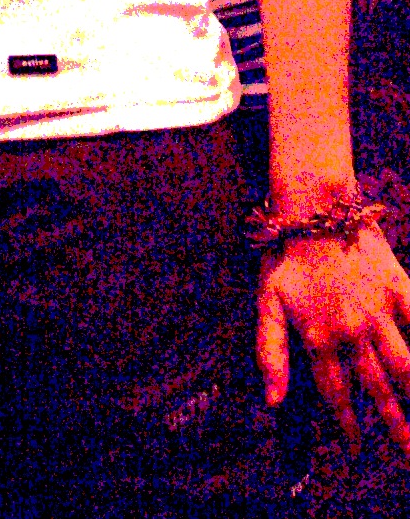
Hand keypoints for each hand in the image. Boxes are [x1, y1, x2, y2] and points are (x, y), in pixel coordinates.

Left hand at [257, 224, 409, 456]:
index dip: (346, 424)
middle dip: (395, 426)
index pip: (336, 394)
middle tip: (408, 453)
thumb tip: (273, 402)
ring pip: (404, 366)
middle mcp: (353, 333)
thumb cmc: (286, 256)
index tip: (355, 446)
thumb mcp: (266, 303)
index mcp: (320, 339)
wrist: (315, 208)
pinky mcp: (399, 288)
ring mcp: (379, 312)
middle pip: (378, 390)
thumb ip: (270, 353)